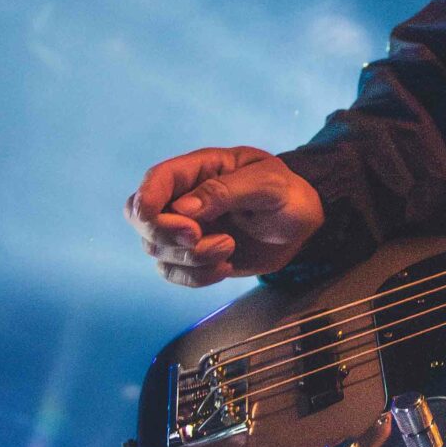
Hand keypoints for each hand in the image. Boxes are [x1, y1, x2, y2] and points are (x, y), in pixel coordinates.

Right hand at [126, 146, 325, 287]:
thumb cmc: (288, 195)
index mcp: (199, 170)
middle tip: (201, 238)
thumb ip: (227, 191)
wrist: (302, 226)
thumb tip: (184, 208)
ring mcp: (185, 228)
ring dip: (190, 259)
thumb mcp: (268, 184)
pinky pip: (173, 272)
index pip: (155, 182)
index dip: (149, 204)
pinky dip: (196, 277)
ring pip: (156, 249)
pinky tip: (225, 267)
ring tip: (228, 248)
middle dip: (168, 236)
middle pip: (143, 219)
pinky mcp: (193, 255)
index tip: (178, 226)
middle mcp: (184, 198)